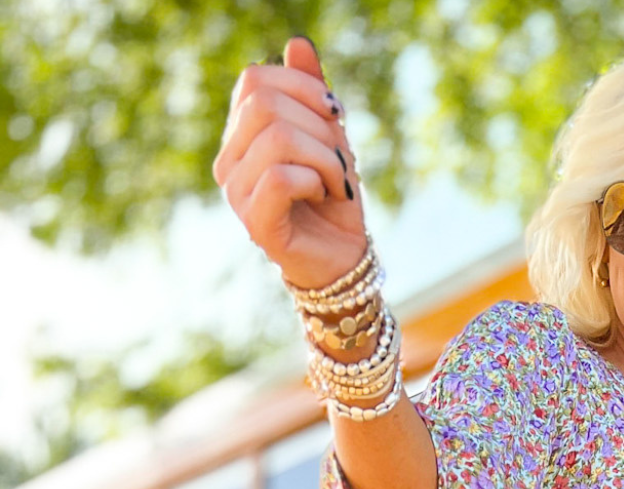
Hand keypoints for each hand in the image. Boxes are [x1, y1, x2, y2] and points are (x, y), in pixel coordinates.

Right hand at [214, 36, 365, 289]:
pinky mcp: (254, 223)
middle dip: (319, 125)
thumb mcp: (328, 135)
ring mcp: (236, 194)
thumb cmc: (333, 198)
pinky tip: (322, 197)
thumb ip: (311, 92)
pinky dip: (315, 182)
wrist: (342, 258)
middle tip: (340, 157)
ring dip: (325, 158)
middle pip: (265, 105)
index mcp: (240, 135)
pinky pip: (282, 177)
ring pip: (278, 140)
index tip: (335, 114)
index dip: (303, 87)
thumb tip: (296, 44)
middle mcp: (228, 162)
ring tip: (336, 183)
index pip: (254, 80)